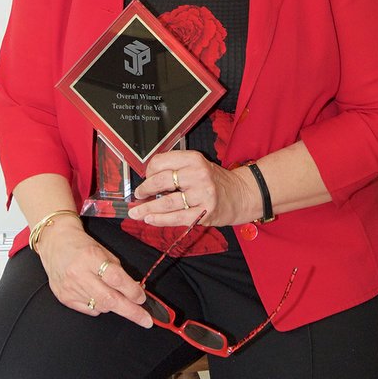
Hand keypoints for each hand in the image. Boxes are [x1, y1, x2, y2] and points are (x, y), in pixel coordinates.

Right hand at [35, 217, 152, 326]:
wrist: (55, 242)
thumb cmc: (82, 245)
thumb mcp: (104, 252)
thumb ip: (119, 272)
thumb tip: (136, 292)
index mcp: (91, 257)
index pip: (116, 278)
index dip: (132, 291)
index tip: (142, 298)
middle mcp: (79, 273)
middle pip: (109, 299)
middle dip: (131, 311)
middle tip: (146, 320)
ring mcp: (70, 287)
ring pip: (101, 306)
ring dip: (115, 306)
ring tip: (116, 296)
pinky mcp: (64, 298)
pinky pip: (90, 310)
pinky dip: (100, 306)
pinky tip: (98, 296)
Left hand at [128, 150, 260, 227]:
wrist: (241, 195)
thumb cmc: (215, 181)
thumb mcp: (198, 166)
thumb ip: (176, 170)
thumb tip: (147, 182)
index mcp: (193, 159)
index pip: (161, 162)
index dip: (148, 171)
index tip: (146, 178)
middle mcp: (198, 174)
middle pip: (160, 181)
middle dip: (144, 189)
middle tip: (138, 195)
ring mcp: (202, 194)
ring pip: (166, 202)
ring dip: (147, 208)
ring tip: (136, 212)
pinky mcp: (204, 213)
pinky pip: (176, 217)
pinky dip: (159, 219)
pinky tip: (149, 219)